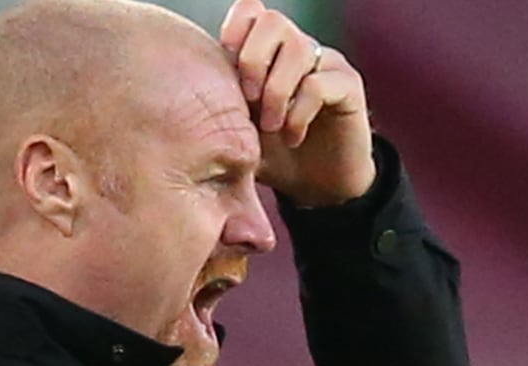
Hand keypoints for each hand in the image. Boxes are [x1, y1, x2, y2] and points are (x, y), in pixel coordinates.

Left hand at [220, 0, 375, 206]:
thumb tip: (179, 100)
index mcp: (270, 52)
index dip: (235, 31)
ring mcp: (326, 64)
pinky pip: (319, 84)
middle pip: (273, 21)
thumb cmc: (275, 155)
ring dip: (276, 93)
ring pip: (298, 49)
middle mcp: (298, 50)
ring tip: (271, 127)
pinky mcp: (348, 87)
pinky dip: (299, 112)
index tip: (227, 69)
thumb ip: (218, 110)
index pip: (251, 11)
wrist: (318, 186)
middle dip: (253, 61)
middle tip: (248, 102)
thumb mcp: (238, 132)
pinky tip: (292, 137)